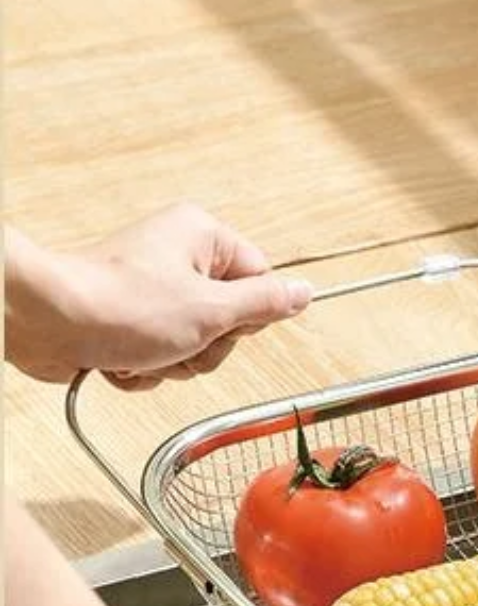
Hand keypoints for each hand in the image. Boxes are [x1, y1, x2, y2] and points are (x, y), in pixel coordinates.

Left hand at [4, 205, 311, 387]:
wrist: (45, 323)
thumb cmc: (119, 306)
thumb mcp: (211, 310)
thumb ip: (264, 304)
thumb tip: (304, 294)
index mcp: (202, 238)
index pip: (261, 281)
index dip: (248, 315)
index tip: (221, 321)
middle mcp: (178, 257)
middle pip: (231, 320)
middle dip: (206, 346)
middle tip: (180, 340)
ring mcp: (154, 290)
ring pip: (198, 344)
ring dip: (176, 362)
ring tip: (147, 351)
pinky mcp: (132, 318)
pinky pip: (165, 354)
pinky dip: (149, 367)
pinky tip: (126, 359)